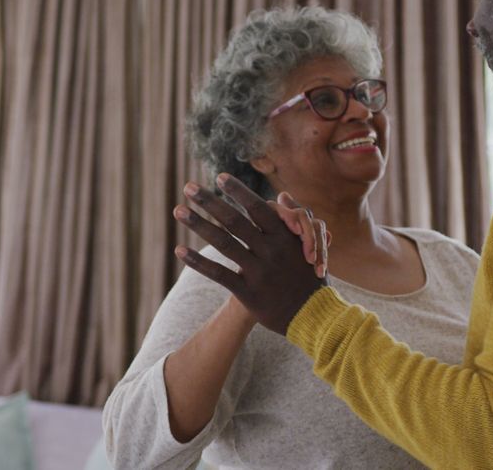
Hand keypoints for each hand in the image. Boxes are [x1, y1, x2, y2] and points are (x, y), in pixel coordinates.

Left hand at [172, 174, 326, 334]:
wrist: (314, 315)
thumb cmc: (308, 275)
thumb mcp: (307, 244)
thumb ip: (293, 220)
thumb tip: (282, 195)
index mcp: (285, 236)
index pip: (257, 207)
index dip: (238, 191)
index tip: (219, 176)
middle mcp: (271, 250)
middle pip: (234, 220)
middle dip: (210, 201)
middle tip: (188, 186)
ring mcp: (259, 272)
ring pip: (223, 243)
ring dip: (198, 224)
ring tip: (178, 210)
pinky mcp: (249, 293)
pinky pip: (219, 273)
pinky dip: (198, 262)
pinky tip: (179, 250)